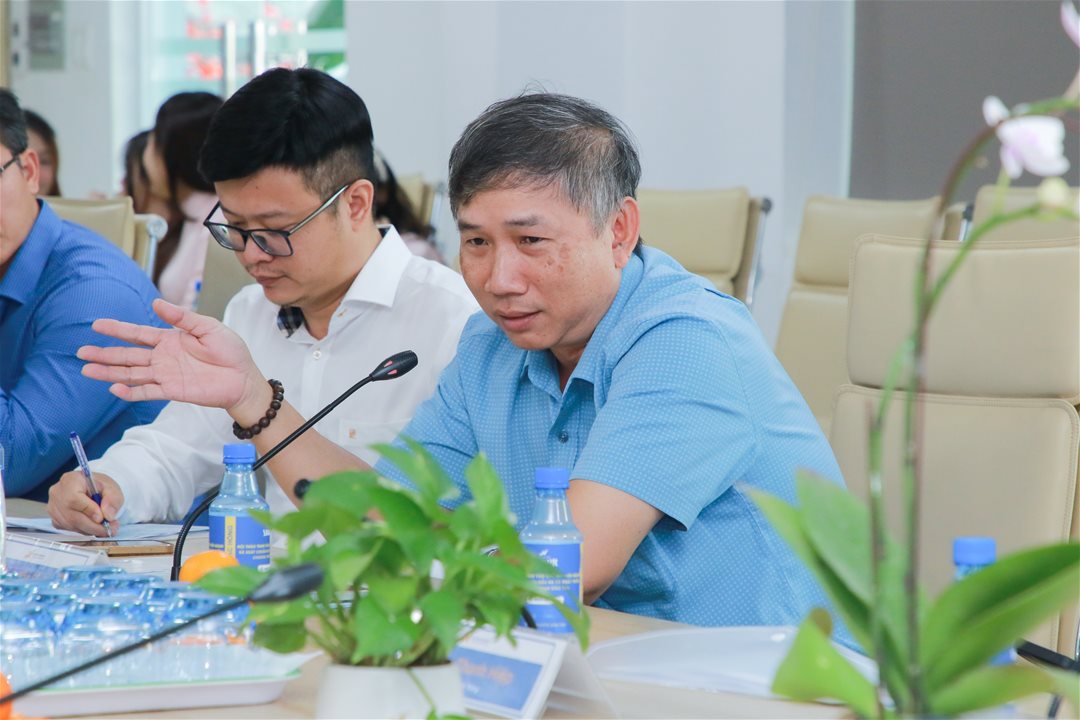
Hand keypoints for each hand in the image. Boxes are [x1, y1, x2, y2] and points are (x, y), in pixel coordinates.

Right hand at [48, 471, 123, 536]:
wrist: (92, 489)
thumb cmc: (99, 487)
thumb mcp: (112, 488)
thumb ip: (112, 500)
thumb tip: (108, 515)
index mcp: (71, 480)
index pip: (74, 499)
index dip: (89, 511)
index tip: (102, 518)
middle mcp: (57, 493)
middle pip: (72, 516)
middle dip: (93, 526)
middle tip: (111, 528)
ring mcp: (54, 507)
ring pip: (71, 525)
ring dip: (90, 529)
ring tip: (106, 527)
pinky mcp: (55, 518)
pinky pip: (69, 529)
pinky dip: (84, 530)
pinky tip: (93, 525)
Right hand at [78, 299, 266, 412]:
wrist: (243, 378)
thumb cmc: (230, 351)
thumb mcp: (208, 327)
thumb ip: (182, 317)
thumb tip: (156, 303)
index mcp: (170, 339)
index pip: (138, 333)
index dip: (117, 329)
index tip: (96, 325)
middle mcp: (163, 357)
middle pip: (128, 355)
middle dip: (104, 353)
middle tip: (81, 352)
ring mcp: (166, 375)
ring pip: (131, 373)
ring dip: (109, 372)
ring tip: (87, 370)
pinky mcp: (172, 390)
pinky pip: (147, 392)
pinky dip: (130, 391)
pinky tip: (114, 388)